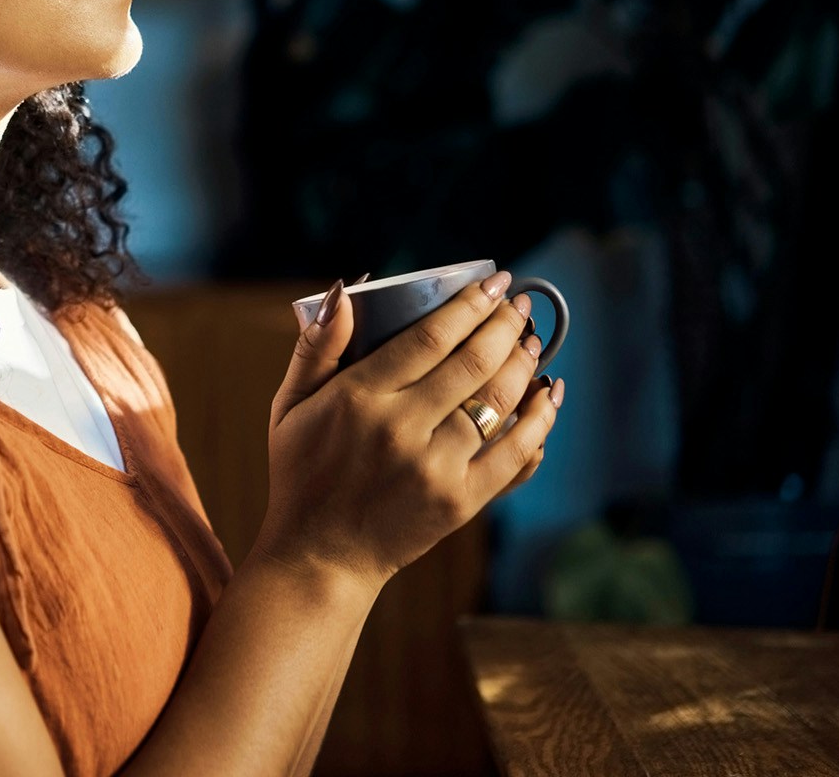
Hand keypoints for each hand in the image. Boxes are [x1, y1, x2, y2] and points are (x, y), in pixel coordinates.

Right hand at [254, 271, 563, 591]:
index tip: (493, 283)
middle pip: (472, 363)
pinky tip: (548, 396)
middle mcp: (400, 429)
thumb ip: (315, 348)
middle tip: (518, 305)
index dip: (469, 304)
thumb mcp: (290, 406)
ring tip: (533, 342)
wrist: (320, 555)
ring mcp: (434, 468)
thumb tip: (345, 294)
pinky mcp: (459, 502)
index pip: (429, 337)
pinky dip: (538, 422)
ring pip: (497, 403)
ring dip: (523, 365)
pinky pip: (513, 454)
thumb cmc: (303, 473)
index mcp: (358, 398)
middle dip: (505, 326)